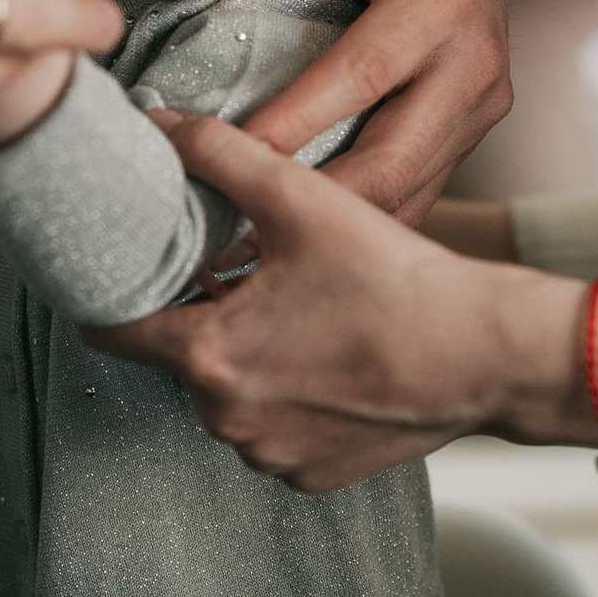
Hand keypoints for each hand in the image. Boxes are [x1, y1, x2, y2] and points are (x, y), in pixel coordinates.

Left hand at [87, 112, 586, 493]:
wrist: (484, 355)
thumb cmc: (393, 280)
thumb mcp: (298, 199)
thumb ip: (217, 154)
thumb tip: (159, 121)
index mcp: (208, 356)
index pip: (114, 332)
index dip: (117, 293)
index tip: (128, 269)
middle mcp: (227, 420)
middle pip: (179, 358)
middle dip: (201, 316)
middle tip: (243, 272)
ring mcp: (271, 456)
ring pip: (229, 395)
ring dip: (247, 357)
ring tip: (297, 310)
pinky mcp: (312, 475)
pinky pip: (275, 429)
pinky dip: (289, 396)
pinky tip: (329, 354)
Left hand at [134, 0, 510, 221]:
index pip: (357, 80)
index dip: (287, 128)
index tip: (214, 163)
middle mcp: (474, 61)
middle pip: (390, 162)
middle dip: (307, 205)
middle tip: (225, 232)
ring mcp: (483, 102)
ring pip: (406, 192)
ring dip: (330, 226)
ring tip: (249, 247)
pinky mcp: (475, 127)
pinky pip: (417, 189)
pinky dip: (357, 217)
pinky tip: (296, 232)